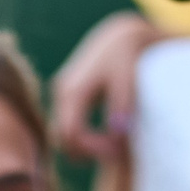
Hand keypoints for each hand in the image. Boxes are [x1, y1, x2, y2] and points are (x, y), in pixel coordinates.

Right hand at [49, 12, 166, 162]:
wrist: (121, 36)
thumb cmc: (127, 54)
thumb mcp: (128, 77)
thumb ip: (122, 105)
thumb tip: (117, 136)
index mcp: (72, 90)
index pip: (71, 135)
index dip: (94, 151)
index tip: (120, 153)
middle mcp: (62, 93)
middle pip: (63, 140)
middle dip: (89, 153)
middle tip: (119, 155)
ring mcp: (63, 95)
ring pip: (65, 135)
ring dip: (86, 148)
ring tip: (116, 148)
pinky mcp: (69, 97)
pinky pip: (70, 126)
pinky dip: (86, 138)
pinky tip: (109, 139)